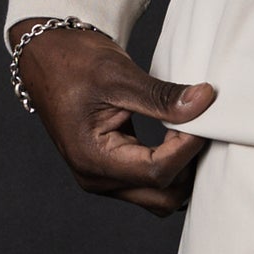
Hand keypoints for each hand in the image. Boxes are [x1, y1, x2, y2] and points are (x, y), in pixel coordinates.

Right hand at [10, 17, 217, 217]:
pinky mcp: (110, 169)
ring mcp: (103, 178)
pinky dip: (170, 165)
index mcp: (93, 159)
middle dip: (189, 165)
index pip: (157, 171)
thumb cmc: (76, 62)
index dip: (188, 146)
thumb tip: (204, 101)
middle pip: (162, 196)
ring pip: (158, 195)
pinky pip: (149, 182)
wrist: (49, 57)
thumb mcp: (119, 75)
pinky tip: (178, 134)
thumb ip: (161, 96)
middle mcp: (97, 178)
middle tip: (202, 123)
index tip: (203, 112)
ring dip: (182, 169)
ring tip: (191, 127)